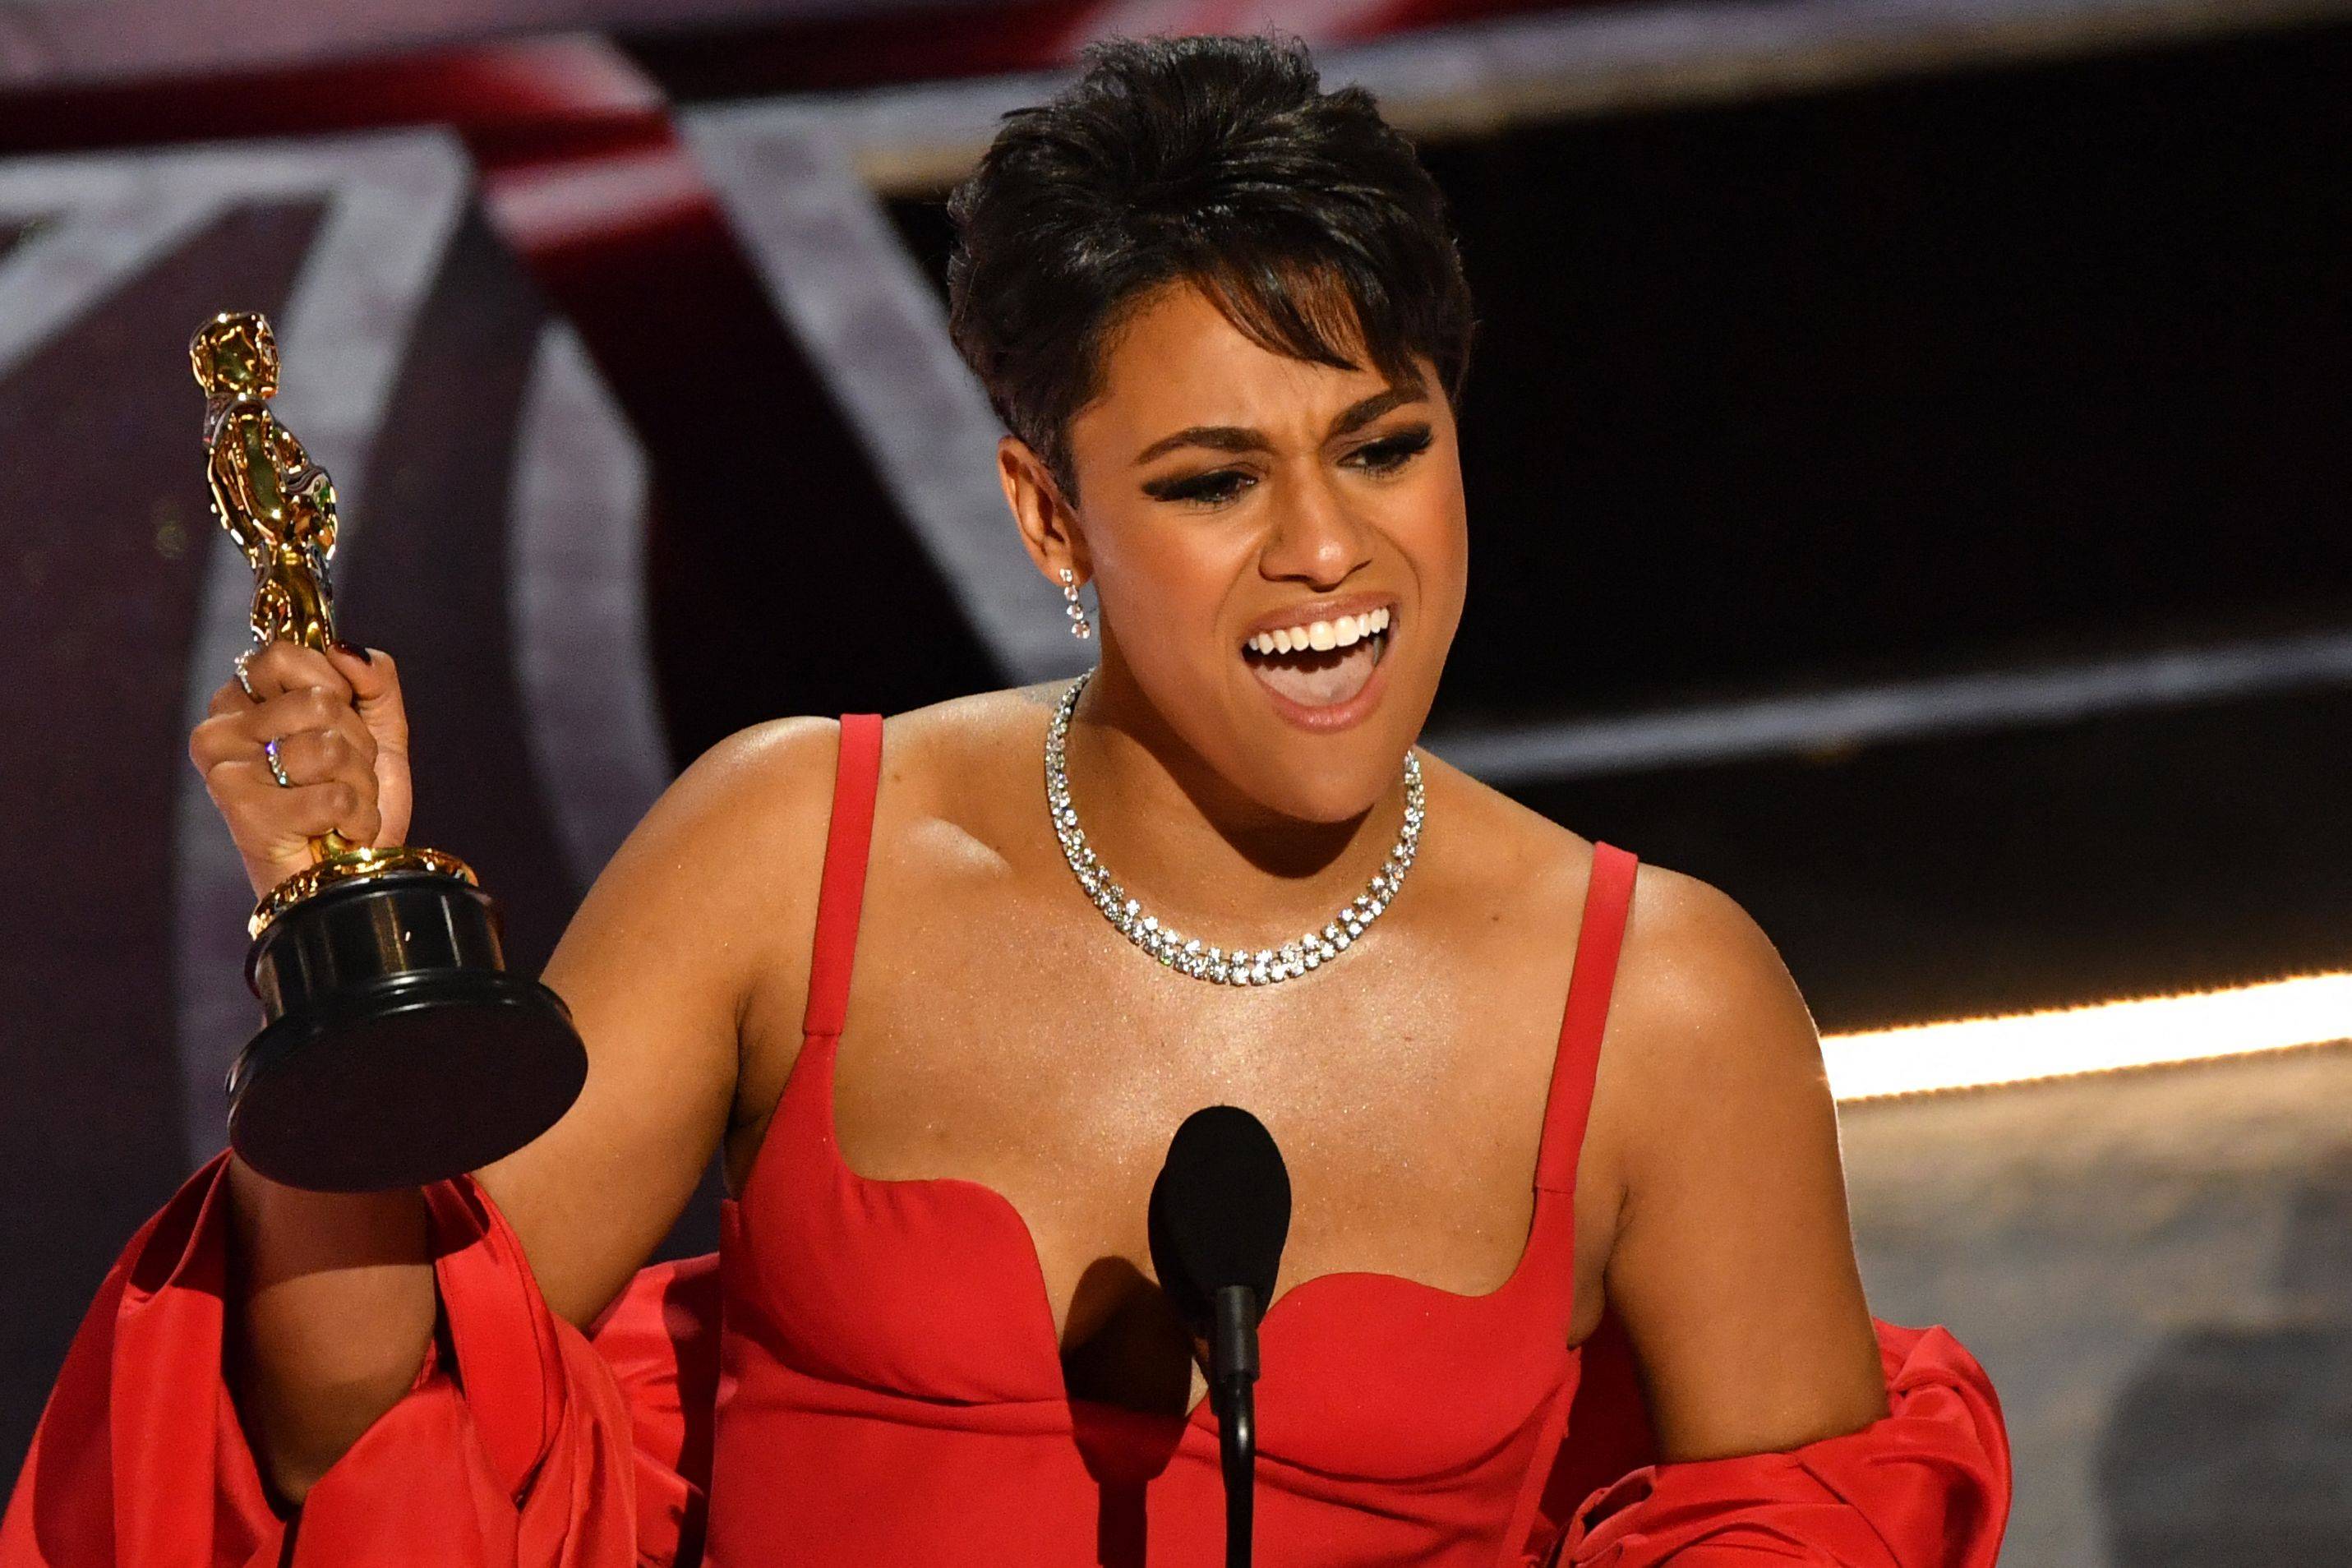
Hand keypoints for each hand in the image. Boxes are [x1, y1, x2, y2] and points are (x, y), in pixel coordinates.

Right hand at [189, 641, 412, 900]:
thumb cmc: (351, 804)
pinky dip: (357, 819)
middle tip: (341, 777)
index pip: (287, 655)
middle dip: (357, 745)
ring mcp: (225, 769)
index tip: (339, 722)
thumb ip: (373, 681)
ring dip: (360, 785)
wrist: (346, 878)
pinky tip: (336, 832)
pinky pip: (334, 795)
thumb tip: (345, 649)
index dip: (335, 687)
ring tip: (339, 808)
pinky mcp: (242, 810)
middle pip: (319, 701)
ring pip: (330, 748)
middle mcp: (220, 729)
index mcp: (243, 700)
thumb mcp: (379, 731)